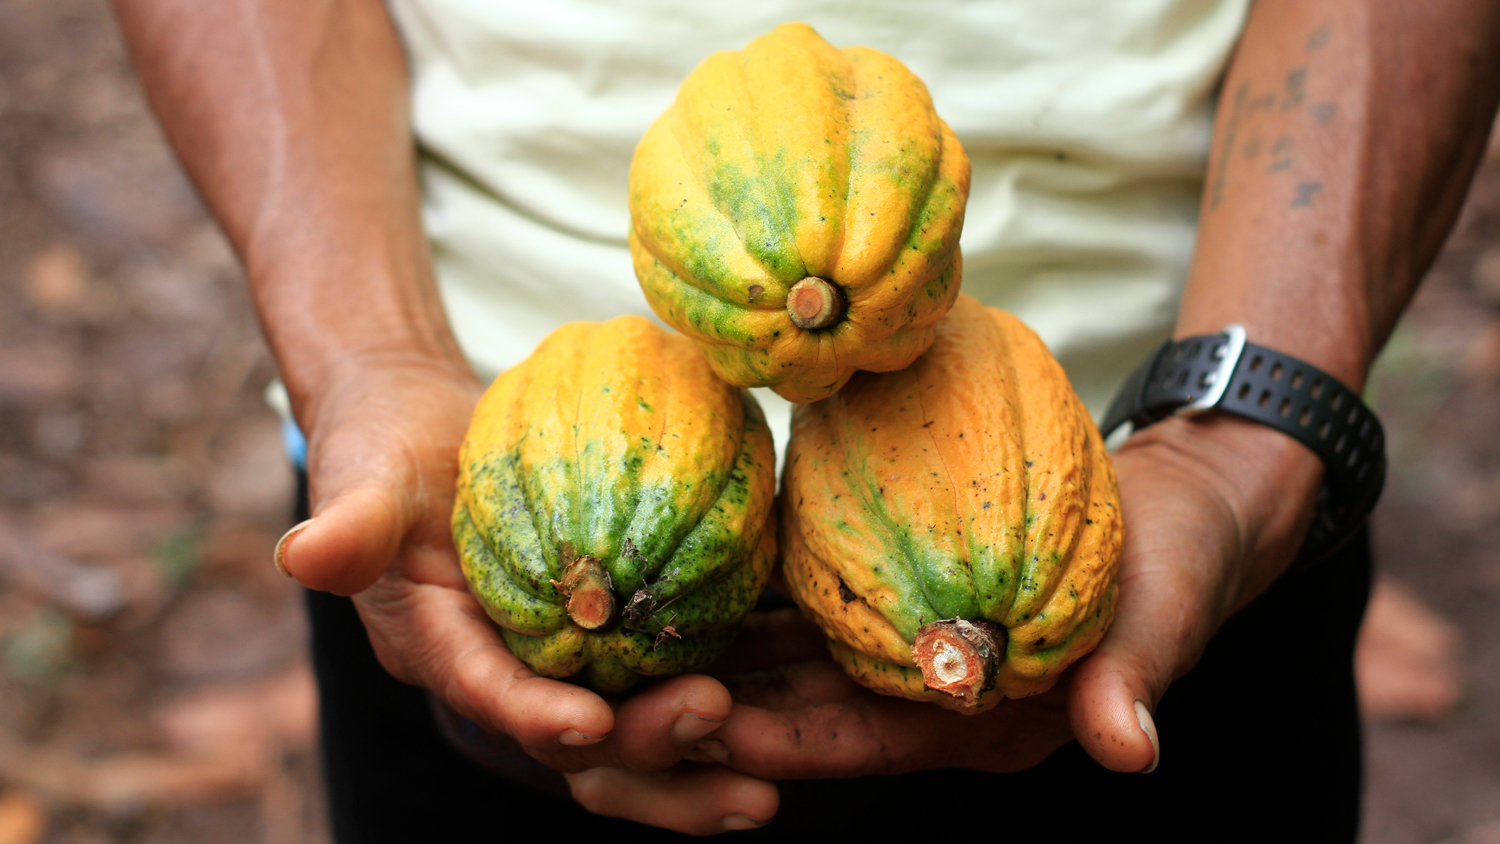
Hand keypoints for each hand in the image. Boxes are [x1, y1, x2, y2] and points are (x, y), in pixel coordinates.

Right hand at [273, 354, 771, 827]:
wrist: (431, 437)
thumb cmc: (386, 452)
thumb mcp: (362, 475)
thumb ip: (349, 522)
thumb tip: (305, 552)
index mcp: (444, 651)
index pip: (489, 696)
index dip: (534, 717)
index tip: (588, 724)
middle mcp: (512, 677)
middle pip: (580, 745)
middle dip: (646, 751)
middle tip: (716, 723)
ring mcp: (570, 665)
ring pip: (640, 733)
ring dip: (703, 759)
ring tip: (773, 780)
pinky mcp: (619, 635)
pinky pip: (679, 668)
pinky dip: (741, 683)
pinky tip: (802, 679)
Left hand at [663, 412, 1320, 798]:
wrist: (1182, 505)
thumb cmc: (1176, 562)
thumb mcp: (1164, 614)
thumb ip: (1134, 679)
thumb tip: (1129, 747)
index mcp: (981, 725)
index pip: (865, 746)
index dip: (788, 742)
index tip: (711, 728)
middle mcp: (925, 698)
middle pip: (803, 720)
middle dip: (718, 714)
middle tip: (626, 699)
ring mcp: (903, 649)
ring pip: (791, 666)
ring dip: (715, 657)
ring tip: (628, 640)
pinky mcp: (893, 593)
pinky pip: (809, 603)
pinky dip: (754, 596)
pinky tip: (691, 572)